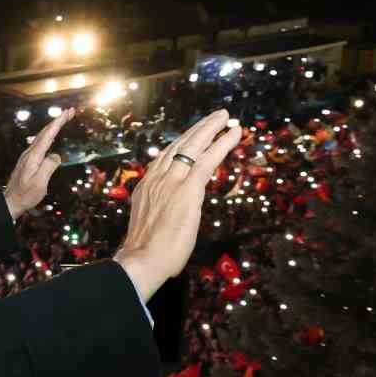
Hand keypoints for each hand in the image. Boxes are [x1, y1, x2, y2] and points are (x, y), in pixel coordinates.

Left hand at [4, 107, 75, 219]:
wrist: (11, 201)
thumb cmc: (26, 194)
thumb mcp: (40, 183)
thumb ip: (49, 167)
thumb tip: (56, 156)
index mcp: (34, 157)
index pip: (48, 135)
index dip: (58, 122)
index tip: (67, 112)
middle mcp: (29, 153)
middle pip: (45, 132)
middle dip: (57, 120)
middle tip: (69, 111)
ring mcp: (27, 156)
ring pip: (41, 136)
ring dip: (53, 127)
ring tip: (63, 120)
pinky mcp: (28, 161)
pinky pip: (40, 143)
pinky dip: (48, 135)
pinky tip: (51, 137)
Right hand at [113, 109, 240, 300]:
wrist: (141, 260)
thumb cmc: (145, 252)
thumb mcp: (148, 221)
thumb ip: (160, 209)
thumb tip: (170, 211)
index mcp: (147, 185)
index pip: (167, 156)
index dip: (183, 142)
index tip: (193, 134)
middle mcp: (158, 178)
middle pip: (180, 144)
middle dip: (199, 128)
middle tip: (215, 117)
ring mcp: (172, 182)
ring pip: (194, 146)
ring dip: (211, 129)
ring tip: (225, 118)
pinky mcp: (188, 191)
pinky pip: (208, 161)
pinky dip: (222, 144)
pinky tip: (234, 134)